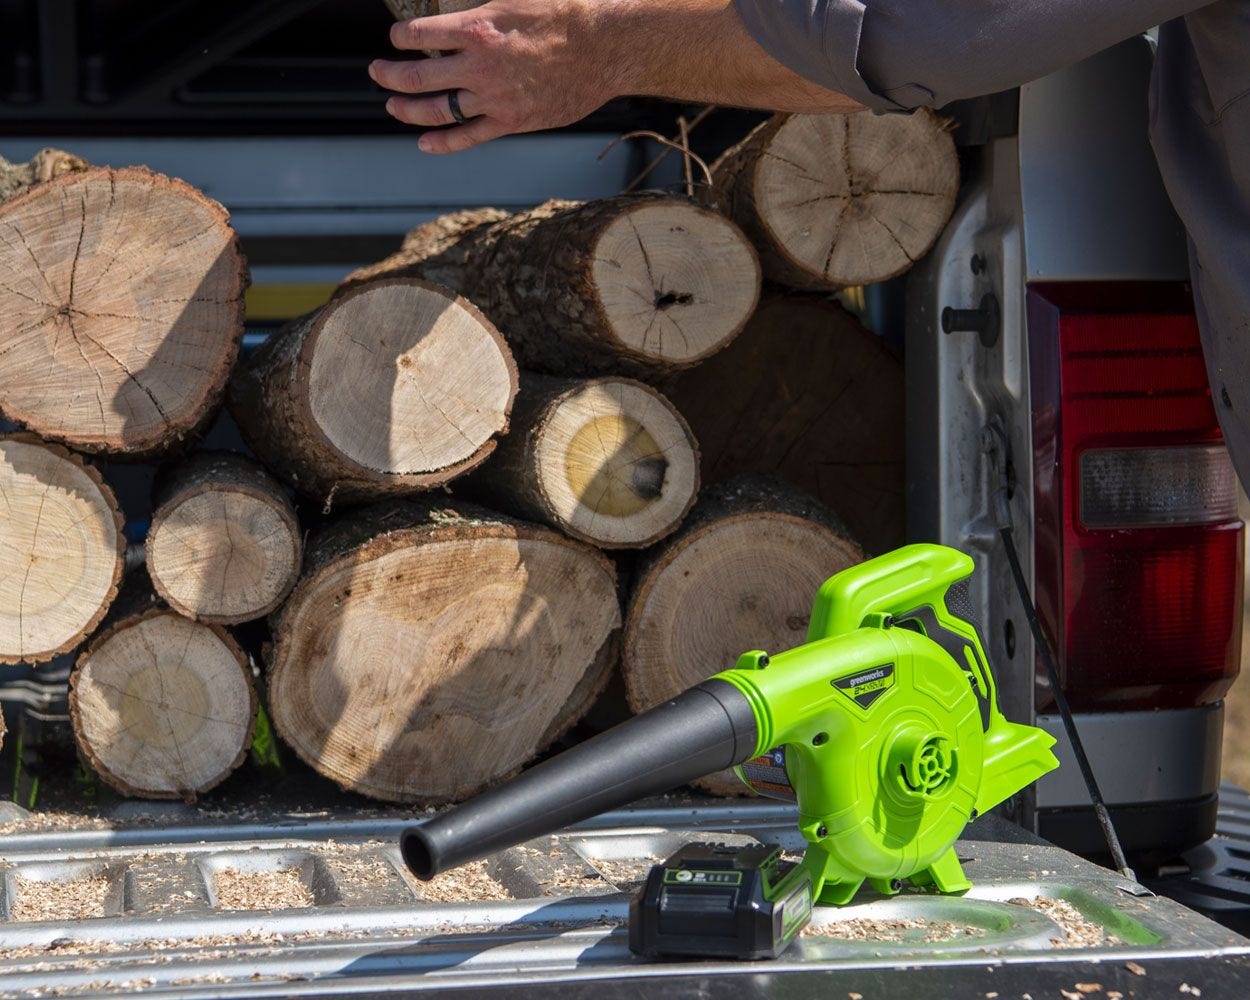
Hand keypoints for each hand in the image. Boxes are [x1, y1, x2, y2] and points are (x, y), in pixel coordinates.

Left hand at [370, 1, 618, 153]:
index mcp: (476, 28)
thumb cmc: (565, 15)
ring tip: (393, 105)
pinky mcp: (511, 121)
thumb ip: (482, 9)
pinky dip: (443, 142)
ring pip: (437, 110)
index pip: (420, 34)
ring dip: (408, 109)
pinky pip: (468, 137)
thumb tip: (463, 14)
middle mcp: (478, 66)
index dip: (401, 37)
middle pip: (418, 76)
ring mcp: (493, 98)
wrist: (603, 47)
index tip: (396, 38)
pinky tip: (424, 143)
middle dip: (390, 75)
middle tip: (377, 72)